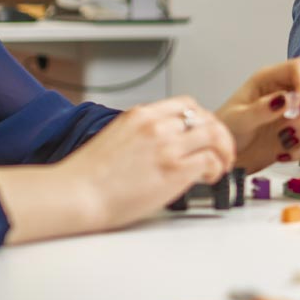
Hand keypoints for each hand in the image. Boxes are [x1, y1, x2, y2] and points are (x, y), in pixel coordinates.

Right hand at [55, 96, 235, 229]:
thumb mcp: (115, 138)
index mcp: (140, 115)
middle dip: (219, 134)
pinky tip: (210, 177)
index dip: (202, 119)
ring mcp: (166, 146)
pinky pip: (210, 160)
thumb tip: (161, 146)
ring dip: (224, 150)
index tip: (206, 133)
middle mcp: (156, 126)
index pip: (185, 104)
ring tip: (222, 165)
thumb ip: (142, 135)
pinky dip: (217, 168)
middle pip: (205, 118)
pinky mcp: (174, 169)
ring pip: (214, 135)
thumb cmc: (87, 176)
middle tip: (222, 150)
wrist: (75, 194)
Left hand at [216, 58, 299, 171]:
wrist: (224, 158)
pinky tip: (283, 153)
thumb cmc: (226, 131)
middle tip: (290, 130)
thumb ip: (262, 109)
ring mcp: (295, 114)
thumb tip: (287, 100)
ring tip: (285, 141)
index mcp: (269, 80)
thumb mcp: (238, 119)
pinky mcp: (299, 134)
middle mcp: (286, 92)